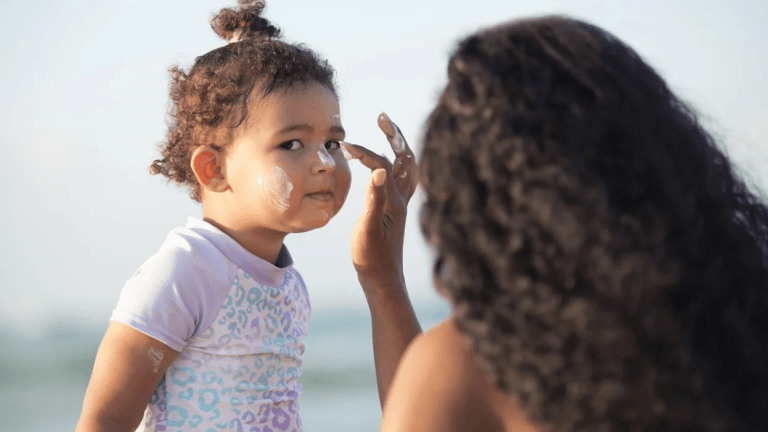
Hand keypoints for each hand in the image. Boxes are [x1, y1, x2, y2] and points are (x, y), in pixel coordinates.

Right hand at [343, 112, 418, 293]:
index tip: (346, 146)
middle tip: (382, 117)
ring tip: (388, 131)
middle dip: (395, 135)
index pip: (383, 165)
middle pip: (406, 158)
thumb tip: (379, 170)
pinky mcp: (396, 211)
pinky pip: (402, 179)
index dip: (366, 153)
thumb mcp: (367, 229)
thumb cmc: (371, 258)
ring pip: (407, 167)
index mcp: (395, 202)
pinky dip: (396, 163)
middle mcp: (402, 200)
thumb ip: (373, 199)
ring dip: (399, 146)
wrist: (383, 280)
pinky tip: (384, 163)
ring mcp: (401, 205)